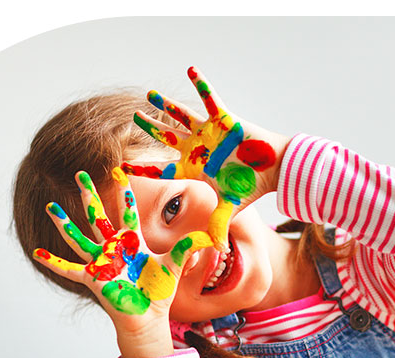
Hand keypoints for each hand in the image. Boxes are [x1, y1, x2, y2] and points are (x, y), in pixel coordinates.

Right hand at [33, 170, 211, 356]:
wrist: (148, 318)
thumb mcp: (175, 266)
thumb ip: (189, 248)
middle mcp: (114, 249)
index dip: (124, 192)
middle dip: (90, 195)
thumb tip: (211, 237)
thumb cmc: (159, 293)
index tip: (119, 171)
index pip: (128, 212)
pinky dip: (53, 262)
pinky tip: (37, 253)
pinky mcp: (93, 279)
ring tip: (50, 207)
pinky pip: (69, 269)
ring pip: (79, 237)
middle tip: (80, 174)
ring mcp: (101, 263)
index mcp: (133, 243)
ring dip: (65, 223)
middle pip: (99, 216)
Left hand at [123, 66, 289, 251]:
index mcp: (194, 168)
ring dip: (166, 104)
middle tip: (134, 118)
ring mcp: (209, 132)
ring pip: (181, 115)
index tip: (121, 168)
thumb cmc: (251, 186)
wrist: (274, 169)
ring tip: (150, 95)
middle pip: (166, 137)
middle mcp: (197, 147)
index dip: (142, 169)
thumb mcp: (231, 207)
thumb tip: (216, 251)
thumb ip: (219, 225)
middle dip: (150, 128)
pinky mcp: (224, 118)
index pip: (162, 169)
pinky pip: (210, 97)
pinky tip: (190, 69)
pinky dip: (201, 84)